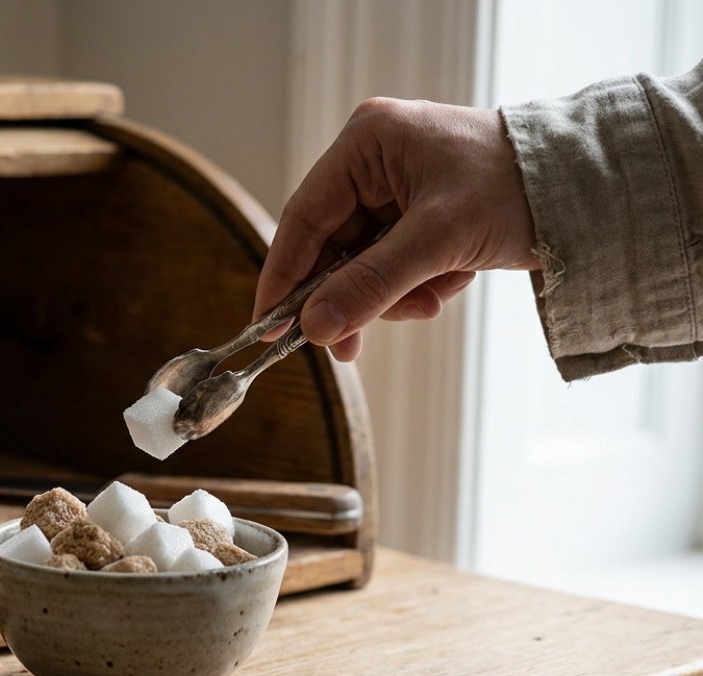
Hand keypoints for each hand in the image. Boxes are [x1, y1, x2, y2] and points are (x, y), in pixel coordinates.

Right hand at [254, 98, 539, 360]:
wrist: (590, 187)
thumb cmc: (517, 188)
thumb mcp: (437, 241)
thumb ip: (370, 286)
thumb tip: (313, 329)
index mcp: (366, 143)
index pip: (304, 218)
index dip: (284, 277)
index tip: (268, 328)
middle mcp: (373, 161)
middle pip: (332, 247)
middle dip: (350, 296)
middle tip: (345, 348)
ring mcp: (396, 189)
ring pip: (363, 264)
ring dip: (393, 294)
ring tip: (432, 299)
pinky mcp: (419, 215)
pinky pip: (394, 266)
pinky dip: (417, 286)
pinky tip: (450, 283)